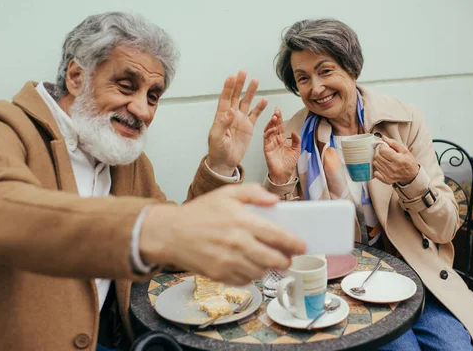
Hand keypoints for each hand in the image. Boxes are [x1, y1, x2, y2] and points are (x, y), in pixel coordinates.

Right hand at [141, 184, 305, 284]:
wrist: (170, 233)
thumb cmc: (199, 213)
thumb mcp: (227, 193)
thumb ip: (253, 193)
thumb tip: (275, 201)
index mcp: (242, 222)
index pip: (278, 236)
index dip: (294, 243)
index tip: (302, 245)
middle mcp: (237, 244)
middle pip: (274, 259)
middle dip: (285, 260)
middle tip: (287, 257)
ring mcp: (228, 262)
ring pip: (260, 272)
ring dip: (268, 268)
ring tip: (267, 260)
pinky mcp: (219, 275)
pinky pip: (244, 280)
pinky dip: (251, 275)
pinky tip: (248, 264)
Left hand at [207, 71, 267, 175]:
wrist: (225, 161)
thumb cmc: (217, 150)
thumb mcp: (217, 137)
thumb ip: (223, 124)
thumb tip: (231, 111)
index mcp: (221, 116)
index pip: (225, 98)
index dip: (228, 88)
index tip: (231, 77)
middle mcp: (231, 115)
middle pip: (236, 96)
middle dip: (239, 84)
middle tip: (243, 72)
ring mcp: (240, 120)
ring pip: (246, 102)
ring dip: (250, 92)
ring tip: (255, 81)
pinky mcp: (248, 127)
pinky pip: (255, 114)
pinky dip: (260, 107)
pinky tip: (264, 100)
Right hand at [263, 108, 300, 183]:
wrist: (284, 175)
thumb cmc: (289, 164)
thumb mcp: (297, 150)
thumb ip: (296, 140)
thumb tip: (293, 131)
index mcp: (282, 139)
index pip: (280, 126)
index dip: (279, 118)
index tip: (279, 110)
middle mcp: (275, 140)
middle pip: (274, 126)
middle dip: (275, 118)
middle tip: (276, 110)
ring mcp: (270, 144)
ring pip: (268, 130)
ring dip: (271, 123)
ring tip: (274, 117)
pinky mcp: (266, 149)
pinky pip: (266, 139)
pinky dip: (268, 133)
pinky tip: (272, 129)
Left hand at [373, 135, 419, 185]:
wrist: (412, 175)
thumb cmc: (408, 161)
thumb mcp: (404, 150)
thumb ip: (393, 143)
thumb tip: (383, 138)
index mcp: (398, 159)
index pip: (382, 150)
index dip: (382, 147)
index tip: (384, 147)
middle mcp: (393, 168)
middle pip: (377, 156)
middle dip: (379, 152)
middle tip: (384, 152)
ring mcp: (389, 175)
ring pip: (375, 163)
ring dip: (378, 160)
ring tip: (385, 159)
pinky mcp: (387, 180)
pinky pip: (376, 172)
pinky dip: (378, 168)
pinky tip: (383, 166)